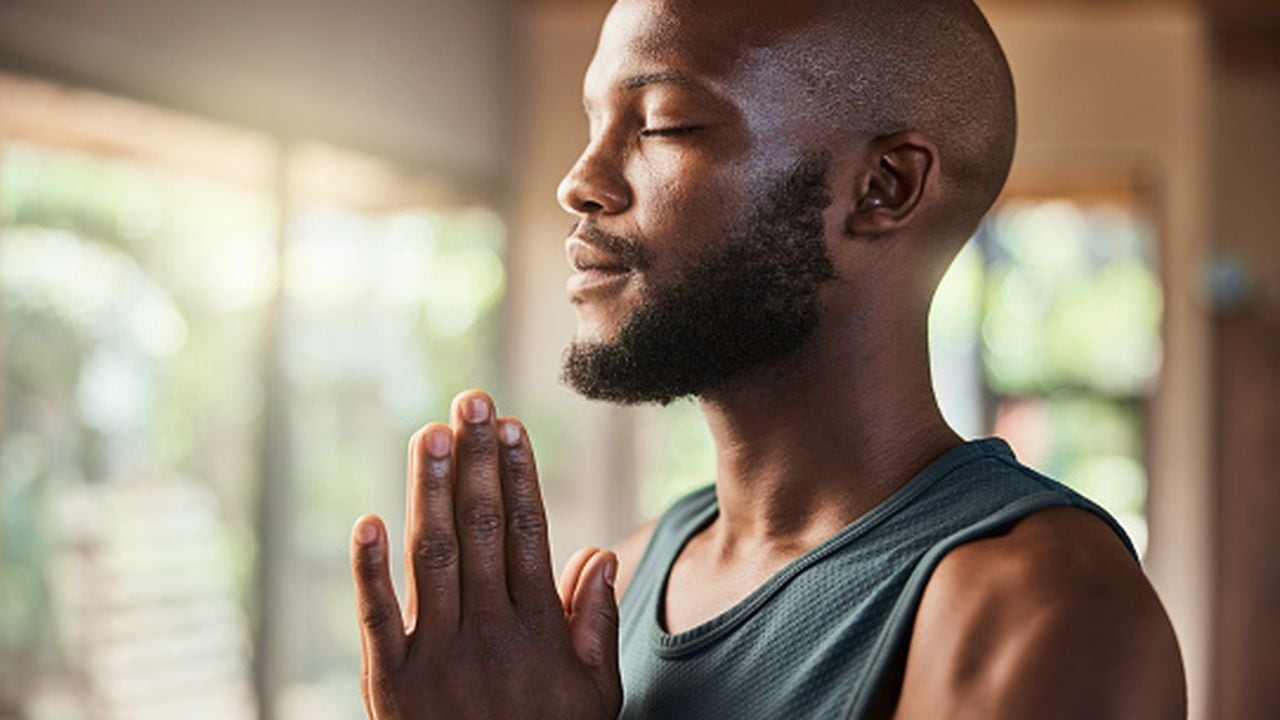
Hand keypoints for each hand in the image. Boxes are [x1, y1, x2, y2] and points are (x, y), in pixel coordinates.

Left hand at [350, 390, 621, 718]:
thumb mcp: (594, 697)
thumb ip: (595, 626)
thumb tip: (598, 552)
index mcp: (539, 631)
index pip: (528, 534)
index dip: (519, 476)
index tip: (511, 428)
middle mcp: (489, 632)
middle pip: (480, 529)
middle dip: (476, 460)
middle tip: (471, 401)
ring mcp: (437, 655)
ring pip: (433, 556)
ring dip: (428, 490)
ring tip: (429, 433)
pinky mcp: (389, 683)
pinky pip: (377, 619)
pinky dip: (368, 572)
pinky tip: (366, 522)